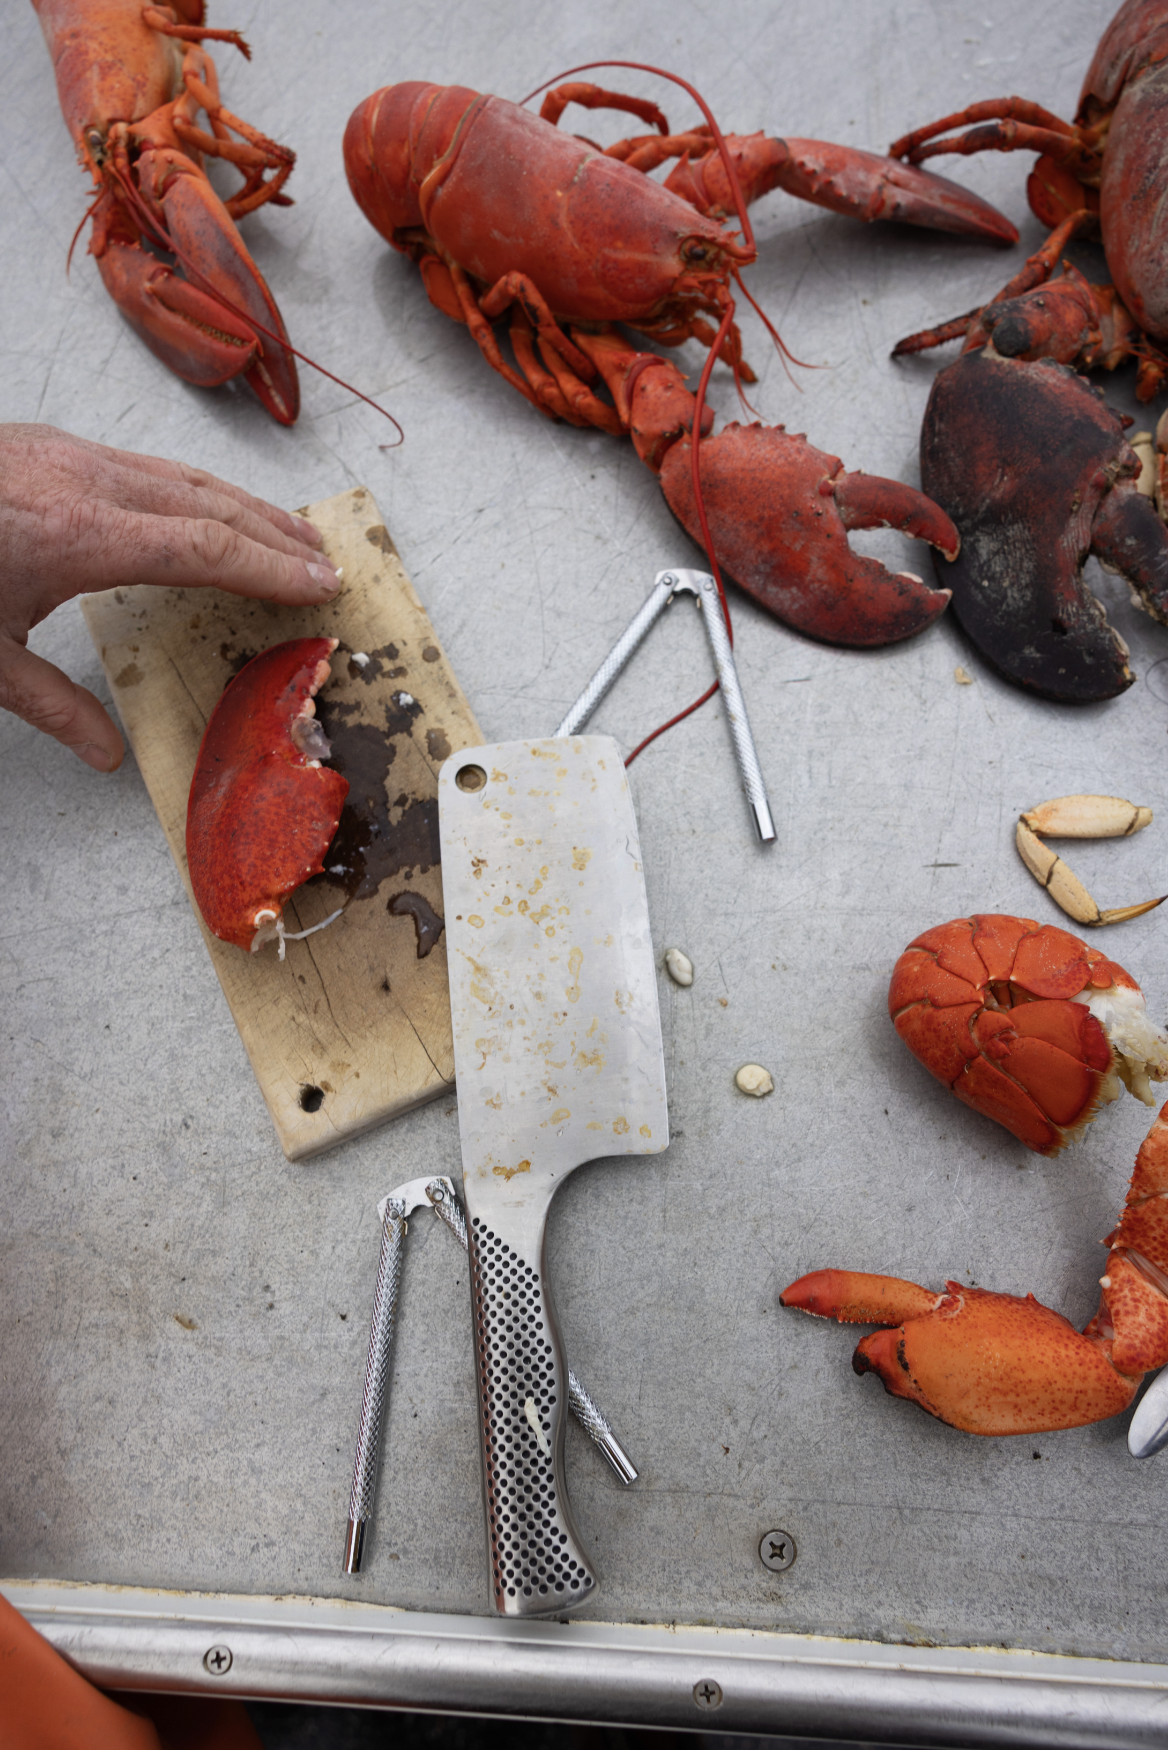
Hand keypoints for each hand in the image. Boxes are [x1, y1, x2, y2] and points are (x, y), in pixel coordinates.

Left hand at [0, 424, 342, 770]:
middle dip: (277, 534)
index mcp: (81, 535)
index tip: (320, 585)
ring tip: (291, 533)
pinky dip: (198, 490)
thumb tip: (107, 755)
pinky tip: (210, 509)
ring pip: (183, 475)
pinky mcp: (52, 444)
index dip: (271, 568)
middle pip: (211, 503)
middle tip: (328, 563)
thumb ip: (50, 703)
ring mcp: (70, 454)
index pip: (206, 547)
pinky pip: (150, 465)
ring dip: (245, 507)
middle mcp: (87, 482)